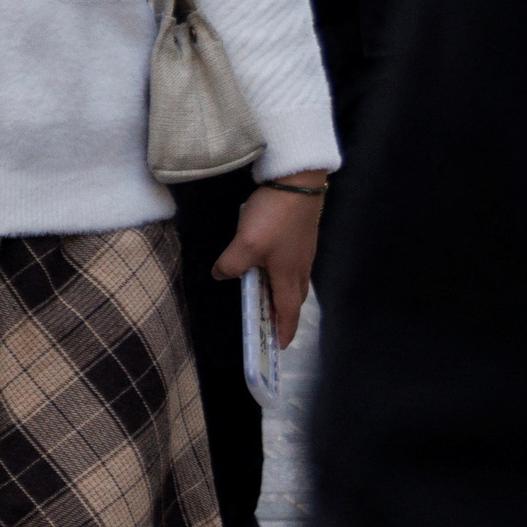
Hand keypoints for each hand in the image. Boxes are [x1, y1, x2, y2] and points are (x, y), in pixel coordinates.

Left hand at [215, 184, 324, 348]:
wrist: (297, 180)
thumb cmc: (274, 216)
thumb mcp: (245, 244)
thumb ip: (231, 265)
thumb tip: (222, 275)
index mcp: (288, 275)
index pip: (288, 312)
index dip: (283, 331)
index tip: (279, 346)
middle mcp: (300, 267)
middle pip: (294, 299)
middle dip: (283, 314)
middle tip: (269, 322)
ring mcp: (304, 250)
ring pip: (295, 281)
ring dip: (283, 293)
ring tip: (266, 293)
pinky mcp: (302, 234)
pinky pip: (294, 264)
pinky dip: (283, 274)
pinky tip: (271, 263)